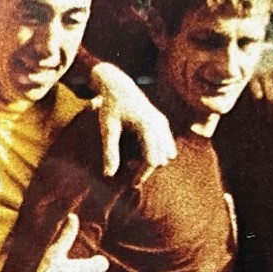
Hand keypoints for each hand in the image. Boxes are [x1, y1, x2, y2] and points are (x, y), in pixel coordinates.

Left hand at [90, 64, 175, 178]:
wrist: (120, 87)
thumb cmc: (111, 107)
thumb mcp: (107, 128)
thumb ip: (109, 151)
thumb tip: (109, 175)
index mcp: (146, 125)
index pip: (152, 157)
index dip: (143, 173)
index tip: (133, 184)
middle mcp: (159, 124)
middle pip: (161, 157)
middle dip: (147, 170)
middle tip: (132, 178)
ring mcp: (163, 123)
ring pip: (165, 153)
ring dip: (153, 162)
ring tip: (136, 167)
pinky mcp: (163, 124)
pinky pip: (165, 146)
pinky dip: (156, 154)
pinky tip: (142, 157)